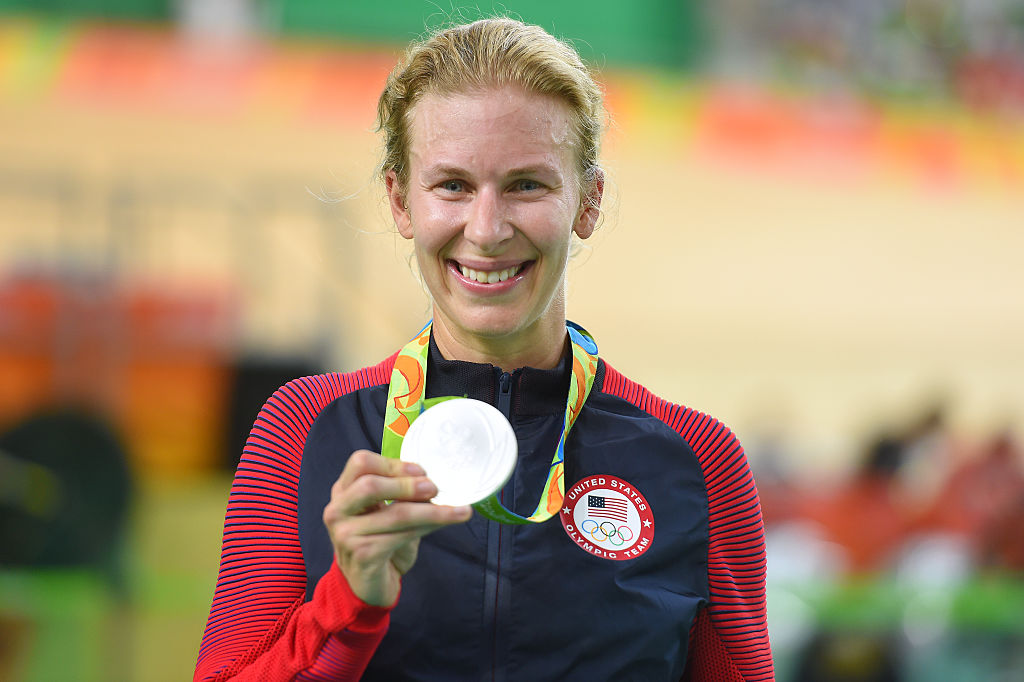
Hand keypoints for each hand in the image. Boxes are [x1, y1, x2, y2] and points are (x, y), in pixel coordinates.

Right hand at [322, 449, 471, 606]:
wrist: (368, 585)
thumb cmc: (380, 542)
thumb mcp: (388, 512)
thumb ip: (402, 495)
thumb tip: (435, 483)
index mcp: (343, 491)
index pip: (360, 463)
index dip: (393, 464)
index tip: (421, 471)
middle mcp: (338, 510)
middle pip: (370, 485)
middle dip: (408, 485)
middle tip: (435, 489)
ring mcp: (346, 534)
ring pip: (394, 514)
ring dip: (431, 511)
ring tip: (458, 510)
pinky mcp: (362, 555)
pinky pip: (401, 536)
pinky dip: (427, 528)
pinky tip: (444, 524)